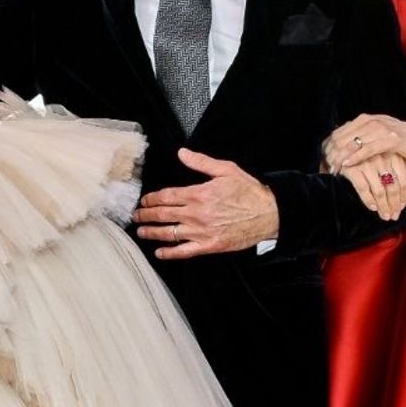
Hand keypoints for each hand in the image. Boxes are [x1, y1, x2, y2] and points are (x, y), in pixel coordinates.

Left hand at [133, 148, 277, 258]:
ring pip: (169, 233)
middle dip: (145, 215)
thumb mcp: (226, 170)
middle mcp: (196, 214)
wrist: (269, 214)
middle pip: (163, 214)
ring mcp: (202, 232)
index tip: (143, 201)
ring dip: (151, 232)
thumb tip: (182, 153)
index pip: (166, 196)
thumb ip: (201, 162)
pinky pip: (184, 251)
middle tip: (136, 216)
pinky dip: (169, 253)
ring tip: (141, 231)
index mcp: (198, 194)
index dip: (150, 199)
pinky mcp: (210, 246)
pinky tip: (159, 252)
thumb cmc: (249, 192)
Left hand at [323, 113, 405, 168]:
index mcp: (365, 119)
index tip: (323, 160)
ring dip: (341, 157)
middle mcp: (371, 121)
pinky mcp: (391, 139)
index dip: (329, 146)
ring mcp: (381, 128)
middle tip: (325, 167)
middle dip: (332, 153)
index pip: (340, 132)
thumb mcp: (377, 137)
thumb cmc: (400, 142)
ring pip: (353, 143)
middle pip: (343, 137)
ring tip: (333, 168)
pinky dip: (356, 157)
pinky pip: (368, 148)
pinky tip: (347, 164)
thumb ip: (360, 139)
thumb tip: (339, 148)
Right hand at [335, 151, 405, 220]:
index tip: (401, 208)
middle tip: (393, 216)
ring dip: (383, 206)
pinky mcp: (352, 168)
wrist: (342, 142)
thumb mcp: (390, 154)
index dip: (404, 197)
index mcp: (393, 155)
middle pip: (393, 187)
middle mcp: (381, 159)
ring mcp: (367, 163)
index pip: (403, 180)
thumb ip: (405, 166)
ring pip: (379, 190)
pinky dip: (368, 200)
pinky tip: (373, 207)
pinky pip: (363, 188)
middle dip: (394, 204)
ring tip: (385, 216)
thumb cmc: (369, 150)